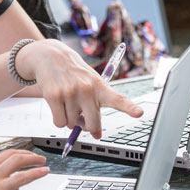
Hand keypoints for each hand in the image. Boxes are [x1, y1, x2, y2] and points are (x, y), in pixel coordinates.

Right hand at [0, 150, 49, 189]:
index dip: (5, 163)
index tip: (11, 171)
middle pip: (9, 154)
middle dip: (23, 154)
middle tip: (32, 157)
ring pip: (17, 160)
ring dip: (32, 159)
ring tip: (41, 160)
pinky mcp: (0, 188)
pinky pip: (22, 177)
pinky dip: (36, 172)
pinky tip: (43, 171)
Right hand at [14, 39, 142, 137]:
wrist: (51, 56)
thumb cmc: (74, 73)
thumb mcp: (90, 82)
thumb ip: (95, 106)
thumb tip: (95, 133)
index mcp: (100, 86)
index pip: (117, 99)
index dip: (129, 107)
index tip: (139, 113)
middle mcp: (86, 89)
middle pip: (93, 124)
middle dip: (88, 127)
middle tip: (83, 120)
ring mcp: (70, 93)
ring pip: (72, 124)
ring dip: (69, 120)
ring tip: (67, 104)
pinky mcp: (54, 96)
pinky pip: (59, 122)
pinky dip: (58, 119)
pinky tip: (58, 106)